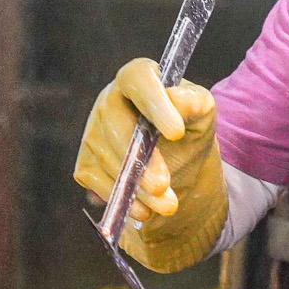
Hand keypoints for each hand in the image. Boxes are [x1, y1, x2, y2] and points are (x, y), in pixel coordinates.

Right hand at [73, 58, 225, 272]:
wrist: (178, 163)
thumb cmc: (188, 128)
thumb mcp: (202, 115)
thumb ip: (194, 103)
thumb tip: (176, 99)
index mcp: (138, 79)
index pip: (138, 79)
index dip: (153, 103)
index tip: (175, 132)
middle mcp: (109, 100)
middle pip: (113, 120)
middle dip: (138, 156)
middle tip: (163, 185)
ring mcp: (93, 132)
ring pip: (106, 157)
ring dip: (136, 186)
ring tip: (167, 204)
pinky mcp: (86, 163)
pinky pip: (97, 181)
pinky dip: (121, 198)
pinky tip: (144, 209)